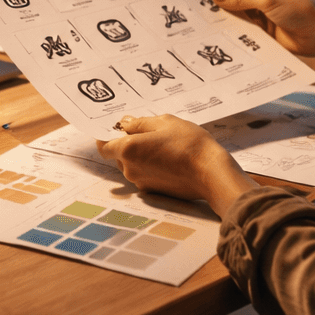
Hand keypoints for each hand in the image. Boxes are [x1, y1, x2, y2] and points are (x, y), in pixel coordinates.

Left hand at [96, 114, 254, 217]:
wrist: (210, 173)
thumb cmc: (189, 144)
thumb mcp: (165, 122)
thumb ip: (140, 123)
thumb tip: (125, 123)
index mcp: (128, 149)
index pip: (104, 147)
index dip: (106, 138)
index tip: (115, 130)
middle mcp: (130, 169)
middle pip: (118, 156)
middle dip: (127, 145)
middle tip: (148, 134)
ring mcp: (141, 182)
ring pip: (131, 166)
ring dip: (140, 156)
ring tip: (162, 146)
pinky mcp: (153, 191)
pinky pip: (144, 175)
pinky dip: (150, 167)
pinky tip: (168, 159)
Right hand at [211, 0, 314, 57]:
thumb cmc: (300, 10)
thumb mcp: (267, 1)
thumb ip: (240, 0)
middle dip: (220, 3)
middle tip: (199, 11)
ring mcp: (262, 13)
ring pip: (237, 14)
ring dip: (226, 19)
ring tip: (207, 25)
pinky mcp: (263, 30)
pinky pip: (244, 29)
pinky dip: (235, 31)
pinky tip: (222, 35)